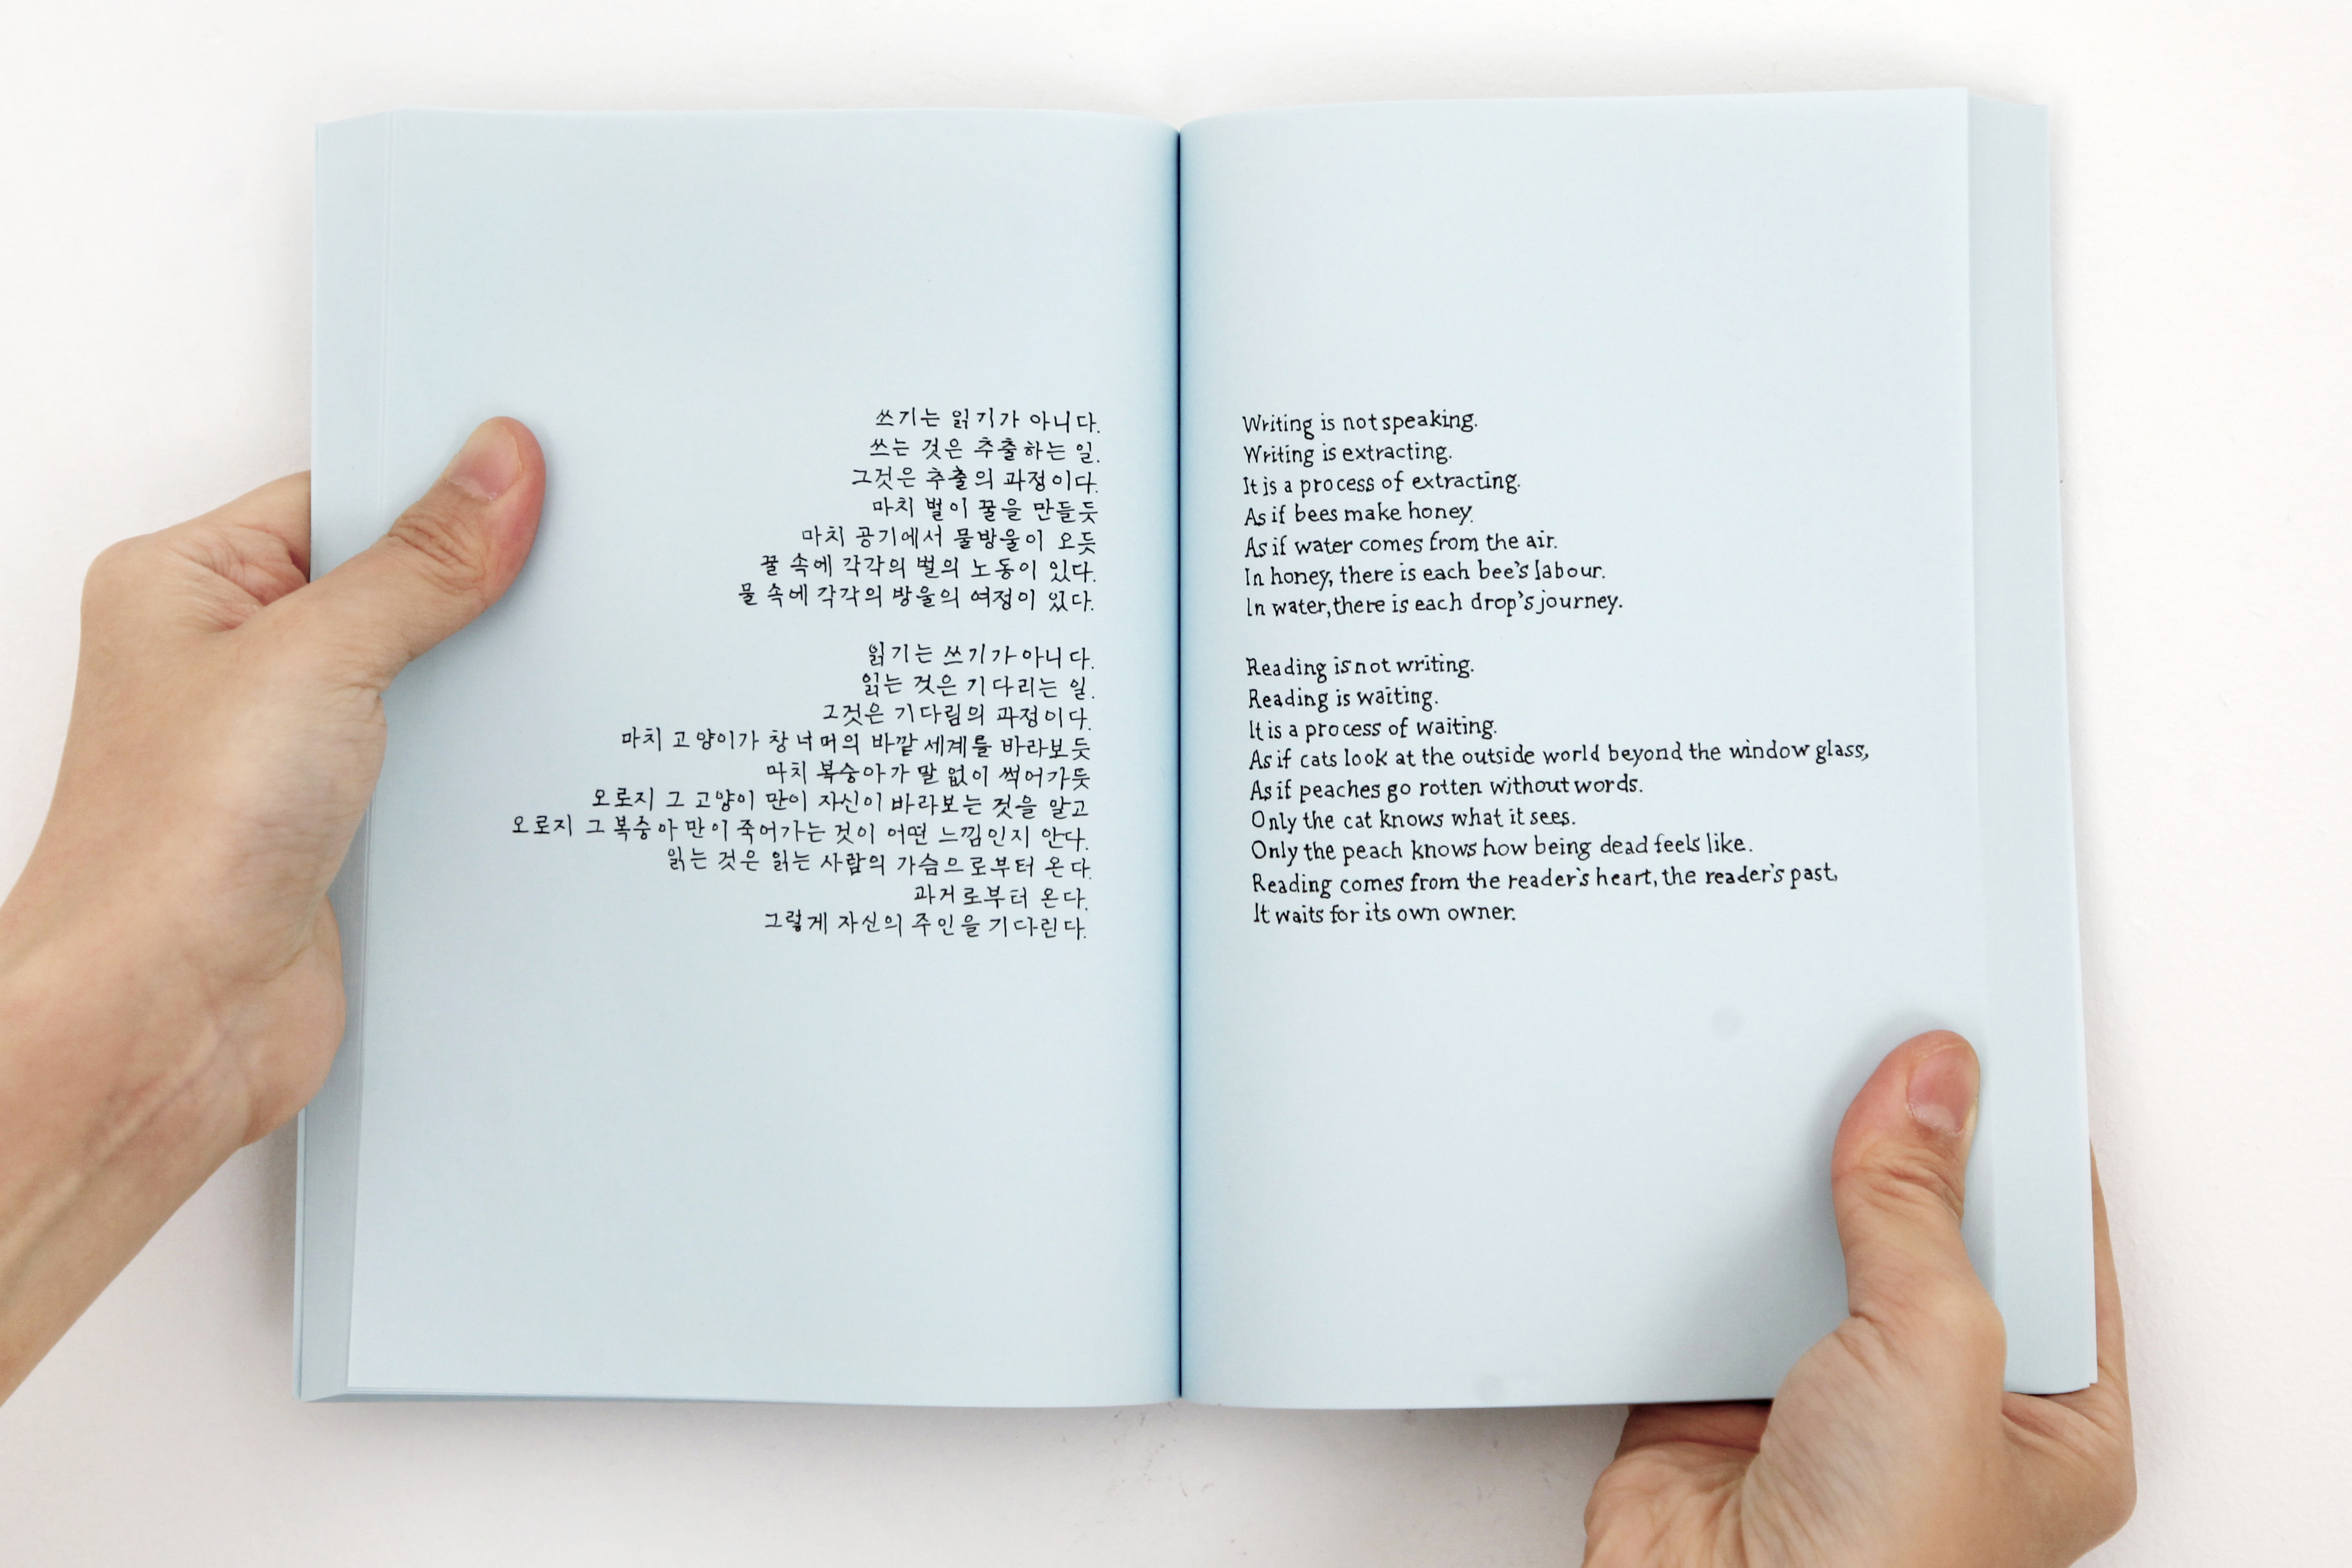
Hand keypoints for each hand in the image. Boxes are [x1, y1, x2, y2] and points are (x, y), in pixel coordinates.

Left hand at [0, 419, 544, 1399]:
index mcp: (190, 587)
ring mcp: (292, 751)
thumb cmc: (171, 847)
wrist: (165, 1025)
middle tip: (576, 562)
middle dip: (481, 588)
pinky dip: (492, 763)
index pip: (343, 497)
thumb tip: (497, 466)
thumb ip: (420, 561)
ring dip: (490, 683)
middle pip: (394, 587)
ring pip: (426, 681)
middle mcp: (235, 665)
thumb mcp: (316, 657)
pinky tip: (545, 754)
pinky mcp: (344, 828)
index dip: (440, 486)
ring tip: (569, 657)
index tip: (538, 474)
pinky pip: (441, 766)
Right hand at [1583, 1032, 2133, 1565]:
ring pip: (1817, 1248)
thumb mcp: (1937, 1350)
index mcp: (2047, 1416)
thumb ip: (1922, 1210)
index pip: (2043, 1242)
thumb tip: (1931, 1087)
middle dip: (1889, 1158)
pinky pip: (1718, 1279)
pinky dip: (1700, 1236)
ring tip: (1781, 1111)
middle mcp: (1940, 1405)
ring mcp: (1829, 1395)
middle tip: (1866, 1061)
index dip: (2009, 1143)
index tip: (1967, 1052)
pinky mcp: (1725, 1389)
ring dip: (1790, 1196)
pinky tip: (1702, 1181)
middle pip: (1923, 1234)